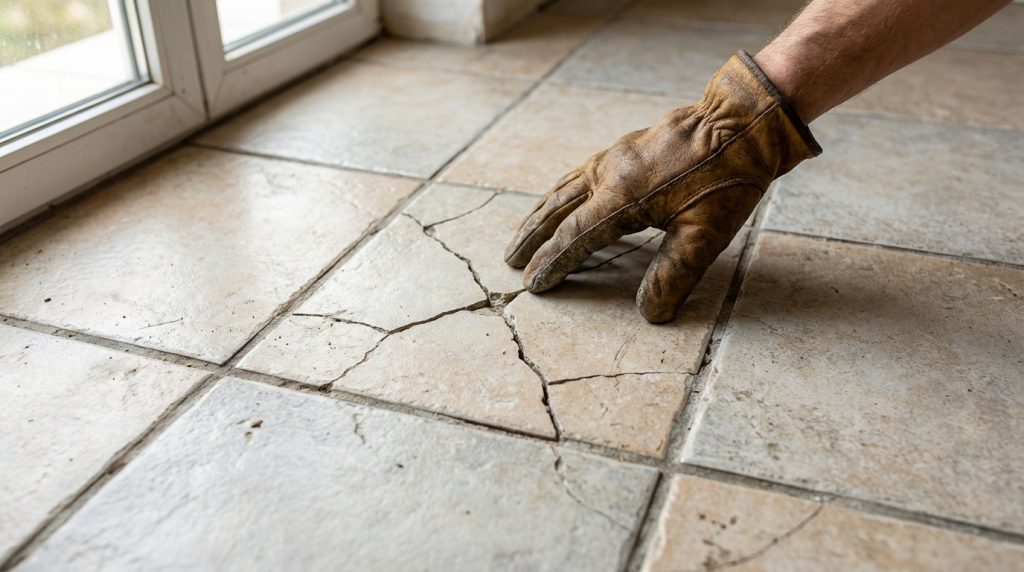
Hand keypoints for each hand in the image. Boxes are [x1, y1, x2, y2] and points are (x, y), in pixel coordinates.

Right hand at [504, 51, 820, 322]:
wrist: (741, 122)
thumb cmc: (727, 179)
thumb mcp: (706, 235)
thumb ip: (673, 274)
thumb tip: (649, 314)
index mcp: (622, 198)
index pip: (575, 237)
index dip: (552, 263)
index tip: (532, 285)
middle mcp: (609, 174)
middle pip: (557, 210)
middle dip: (532, 237)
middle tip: (510, 260)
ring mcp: (614, 157)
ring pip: (564, 188)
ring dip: (540, 212)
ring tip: (524, 231)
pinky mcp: (624, 149)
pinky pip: (579, 173)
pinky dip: (561, 192)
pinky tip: (564, 197)